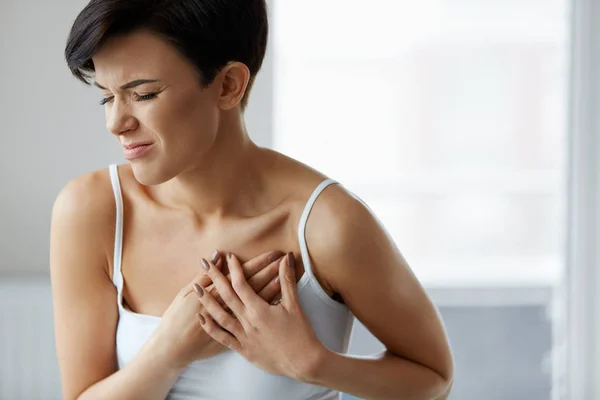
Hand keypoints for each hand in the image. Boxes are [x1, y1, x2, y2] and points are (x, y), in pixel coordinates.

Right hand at [146, 250, 284, 370]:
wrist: (172, 350)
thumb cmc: (175, 320)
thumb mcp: (185, 295)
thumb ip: (203, 277)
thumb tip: (217, 256)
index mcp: (216, 298)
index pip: (243, 276)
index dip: (258, 265)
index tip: (272, 254)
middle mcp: (229, 312)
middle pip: (254, 288)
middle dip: (269, 272)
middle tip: (285, 260)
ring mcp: (235, 327)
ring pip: (258, 305)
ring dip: (272, 288)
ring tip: (285, 278)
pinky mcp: (237, 340)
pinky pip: (259, 321)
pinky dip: (265, 313)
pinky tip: (278, 302)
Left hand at [193, 253, 324, 380]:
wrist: (303, 362)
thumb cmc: (301, 333)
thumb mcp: (294, 304)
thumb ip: (287, 279)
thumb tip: (287, 257)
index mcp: (260, 309)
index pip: (241, 284)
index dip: (234, 269)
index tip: (228, 257)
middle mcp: (248, 321)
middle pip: (226, 296)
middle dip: (214, 277)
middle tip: (204, 262)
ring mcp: (243, 336)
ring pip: (220, 316)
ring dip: (206, 300)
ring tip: (195, 287)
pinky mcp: (243, 349)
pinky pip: (223, 338)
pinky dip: (210, 327)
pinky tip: (201, 318)